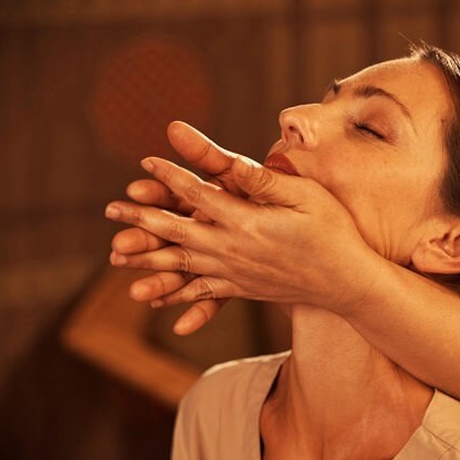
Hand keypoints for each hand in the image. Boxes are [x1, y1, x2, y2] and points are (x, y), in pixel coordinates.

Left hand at [106, 156, 382, 333]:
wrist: (347, 283)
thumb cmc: (334, 232)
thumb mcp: (306, 197)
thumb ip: (264, 182)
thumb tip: (229, 164)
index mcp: (248, 223)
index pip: (199, 196)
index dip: (170, 178)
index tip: (146, 162)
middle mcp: (234, 251)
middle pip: (176, 233)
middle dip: (142, 219)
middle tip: (111, 210)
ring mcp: (237, 274)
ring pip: (181, 266)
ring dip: (147, 259)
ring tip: (118, 254)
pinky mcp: (243, 290)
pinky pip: (201, 293)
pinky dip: (175, 295)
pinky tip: (155, 298)